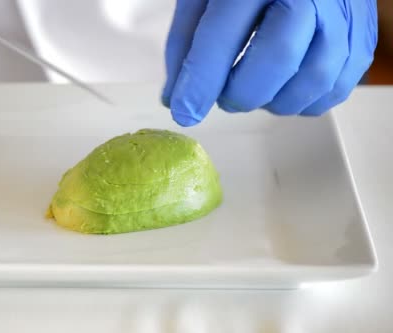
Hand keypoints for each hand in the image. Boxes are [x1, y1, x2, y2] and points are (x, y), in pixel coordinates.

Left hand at [162, 0, 377, 125]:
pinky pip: (335, 88)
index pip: (224, 34)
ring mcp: (344, 14)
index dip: (201, 80)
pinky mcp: (362, 37)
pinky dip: (302, 103)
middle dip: (241, 93)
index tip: (185, 111)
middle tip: (223, 98)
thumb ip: (186, 42)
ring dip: (273, 101)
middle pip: (278, 58)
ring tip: (253, 90)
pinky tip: (281, 90)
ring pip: (313, 79)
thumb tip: (176, 97)